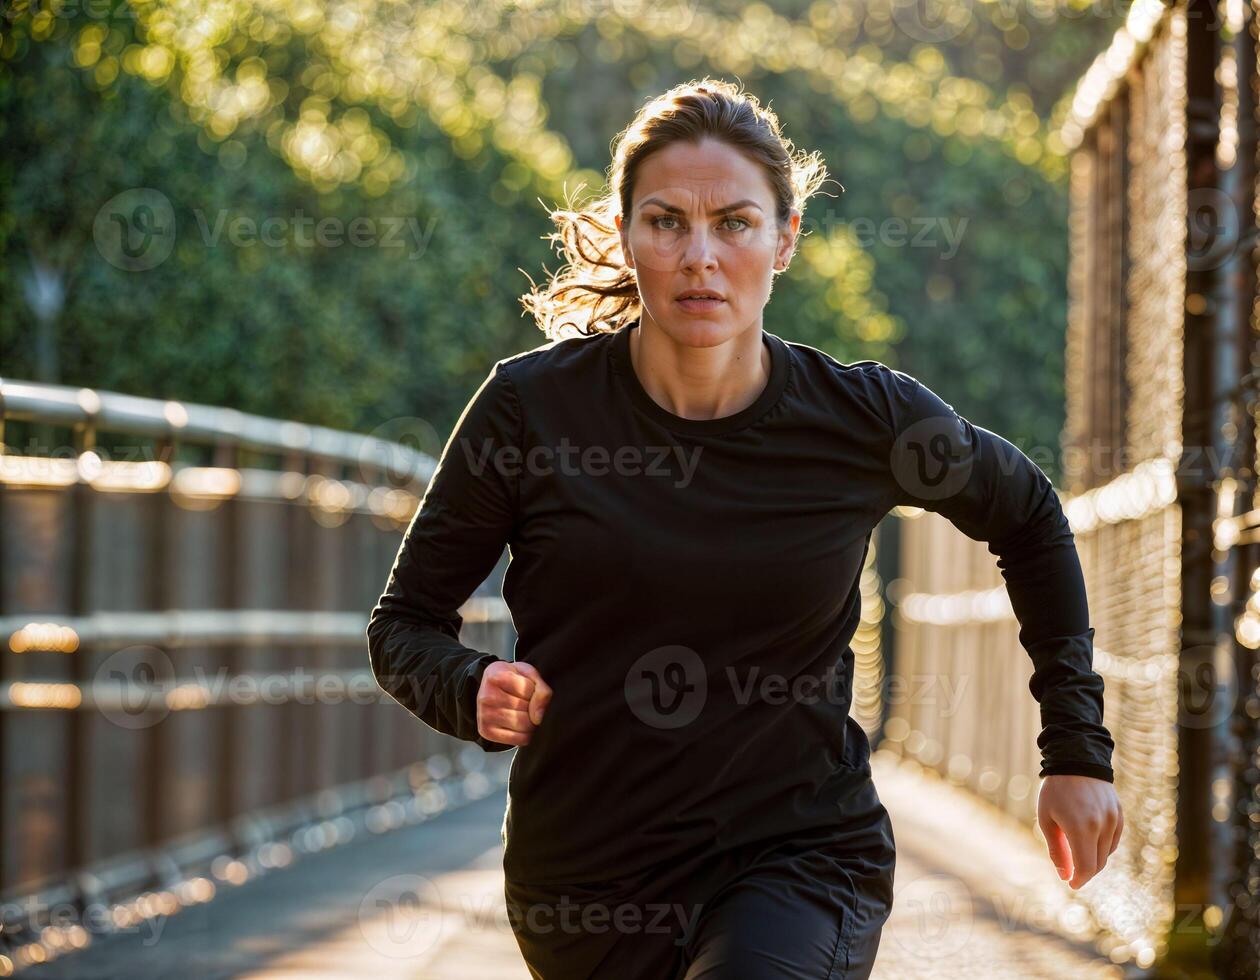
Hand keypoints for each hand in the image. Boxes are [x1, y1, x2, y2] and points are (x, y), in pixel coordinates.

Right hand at [477, 660, 551, 745]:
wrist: (491, 690)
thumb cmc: (512, 680)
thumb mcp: (528, 674)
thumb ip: (541, 689)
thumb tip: (539, 716)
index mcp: (495, 675)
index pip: (529, 690)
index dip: (534, 691)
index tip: (526, 688)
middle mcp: (487, 696)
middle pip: (528, 711)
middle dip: (533, 708)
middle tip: (524, 702)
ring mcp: (485, 715)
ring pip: (525, 726)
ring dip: (531, 722)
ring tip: (522, 712)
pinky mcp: (487, 731)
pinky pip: (520, 739)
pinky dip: (525, 734)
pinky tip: (518, 724)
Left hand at [1037, 774, 1123, 888]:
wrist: (1077, 761)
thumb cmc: (1056, 790)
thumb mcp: (1046, 819)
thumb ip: (1056, 849)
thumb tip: (1064, 875)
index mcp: (1081, 828)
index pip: (1087, 867)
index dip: (1079, 879)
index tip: (1071, 883)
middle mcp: (1102, 826)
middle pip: (1098, 863)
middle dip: (1085, 871)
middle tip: (1071, 871)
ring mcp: (1114, 820)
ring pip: (1107, 853)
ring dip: (1094, 859)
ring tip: (1076, 852)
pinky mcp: (1120, 815)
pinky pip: (1113, 840)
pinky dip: (1103, 847)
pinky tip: (1090, 842)